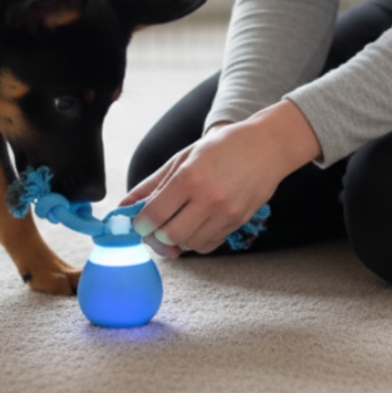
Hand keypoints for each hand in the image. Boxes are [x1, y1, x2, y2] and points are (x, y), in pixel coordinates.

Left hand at [122, 100, 320, 256]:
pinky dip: (195, 241)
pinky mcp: (237, 223)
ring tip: (177, 220)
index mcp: (190, 177)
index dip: (140, 223)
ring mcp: (225, 214)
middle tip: (155, 224)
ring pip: (188, 244)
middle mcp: (208, 198)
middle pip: (169, 235)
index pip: (155, 215)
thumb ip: (153, 184)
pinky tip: (195, 224)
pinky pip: (208, 245)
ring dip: (176, 238)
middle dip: (156, 234)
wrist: (266, 148)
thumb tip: (125, 205)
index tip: (138, 222)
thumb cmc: (222, 147)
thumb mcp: (183, 158)